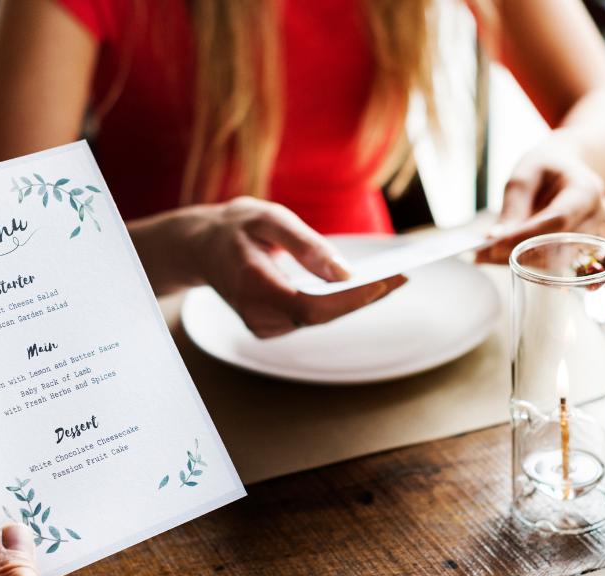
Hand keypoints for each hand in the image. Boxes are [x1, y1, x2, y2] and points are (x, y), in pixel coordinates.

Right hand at [188, 197, 406, 337]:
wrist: (200, 247)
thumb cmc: (236, 227)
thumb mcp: (268, 219)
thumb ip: (305, 245)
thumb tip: (344, 272)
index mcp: (252, 287)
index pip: (312, 307)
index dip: (351, 298)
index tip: (387, 281)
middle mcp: (256, 316)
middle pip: (322, 315)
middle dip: (364, 297)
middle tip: (404, 276)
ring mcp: (262, 327)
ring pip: (320, 318)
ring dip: (355, 300)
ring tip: (394, 278)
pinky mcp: (270, 327)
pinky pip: (313, 316)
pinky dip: (339, 302)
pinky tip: (364, 286)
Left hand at [478, 135, 604, 263]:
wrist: (568, 169)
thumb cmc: (546, 167)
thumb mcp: (525, 175)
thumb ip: (513, 206)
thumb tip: (496, 239)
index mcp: (587, 190)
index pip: (558, 220)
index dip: (526, 235)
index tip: (494, 245)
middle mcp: (598, 216)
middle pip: (557, 245)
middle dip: (517, 252)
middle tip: (481, 254)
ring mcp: (596, 235)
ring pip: (555, 260)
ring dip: (518, 260)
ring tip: (485, 255)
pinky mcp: (585, 250)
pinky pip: (554, 262)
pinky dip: (526, 261)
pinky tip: (503, 255)